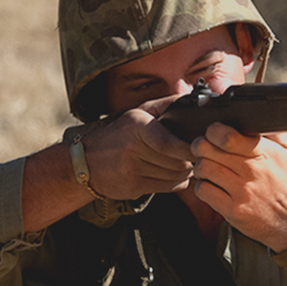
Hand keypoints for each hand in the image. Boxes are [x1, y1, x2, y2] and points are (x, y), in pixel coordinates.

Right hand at [78, 92, 199, 200]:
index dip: (189, 149)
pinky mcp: (134, 188)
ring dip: (187, 171)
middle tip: (198, 155)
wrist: (86, 161)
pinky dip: (179, 182)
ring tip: (187, 163)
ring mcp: (132, 171)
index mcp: (136, 127)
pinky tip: (175, 174)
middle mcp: (132, 150)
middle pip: (177, 163)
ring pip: (176, 176)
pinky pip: (169, 188)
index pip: (168, 144)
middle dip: (192, 160)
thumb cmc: (120, 134)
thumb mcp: (139, 114)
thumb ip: (167, 105)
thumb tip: (194, 97)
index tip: (200, 147)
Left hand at [186, 123, 286, 250]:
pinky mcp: (233, 210)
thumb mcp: (285, 153)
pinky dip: (203, 187)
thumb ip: (270, 132)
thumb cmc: (284, 184)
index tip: (213, 134)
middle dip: (201, 146)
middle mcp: (252, 171)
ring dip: (201, 167)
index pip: (227, 136)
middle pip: (207, 149)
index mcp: (263, 153)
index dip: (213, 131)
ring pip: (203, 168)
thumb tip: (253, 113)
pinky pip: (203, 191)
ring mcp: (241, 192)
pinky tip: (212, 186)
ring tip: (209, 169)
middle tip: (204, 150)